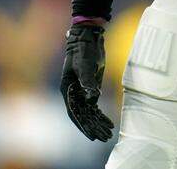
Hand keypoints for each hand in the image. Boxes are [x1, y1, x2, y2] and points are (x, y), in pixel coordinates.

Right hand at [60, 24, 114, 140]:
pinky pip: (94, 106)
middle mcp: (73, 93)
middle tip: (104, 138)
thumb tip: (92, 98)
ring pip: (89, 113)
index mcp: (67, 89)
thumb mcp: (85, 64)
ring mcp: (81, 92)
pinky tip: (108, 123)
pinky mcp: (90, 88)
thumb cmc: (84, 50)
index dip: (83, 126)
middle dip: (93, 127)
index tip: (91, 136)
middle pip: (83, 115)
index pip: (74, 112)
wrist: (88, 38)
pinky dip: (101, 115)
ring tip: (108, 134)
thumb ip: (88, 81)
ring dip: (98, 123)